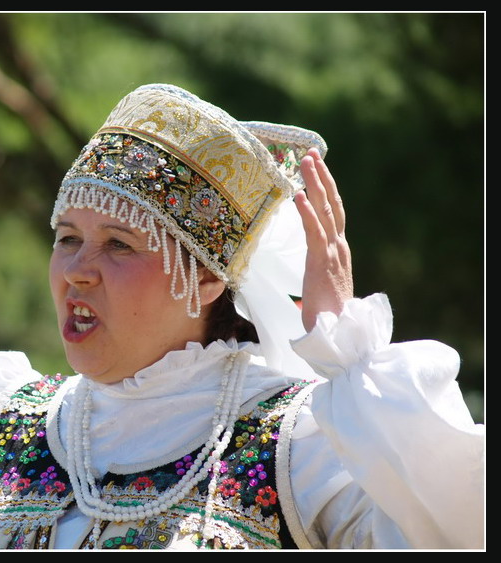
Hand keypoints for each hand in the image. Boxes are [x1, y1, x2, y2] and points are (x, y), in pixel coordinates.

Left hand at [294, 148, 353, 331]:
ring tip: (306, 161)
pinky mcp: (322, 262)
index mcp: (338, 249)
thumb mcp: (320, 283)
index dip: (325, 189)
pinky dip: (306, 212)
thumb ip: (317, 270)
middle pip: (331, 203)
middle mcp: (338, 246)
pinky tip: (297, 195)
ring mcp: (332, 252)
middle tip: (310, 152)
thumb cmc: (327, 314)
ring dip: (314, 184)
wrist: (339, 334)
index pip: (333, 212)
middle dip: (320, 176)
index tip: (316, 168)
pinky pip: (314, 231)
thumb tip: (305, 268)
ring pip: (324, 210)